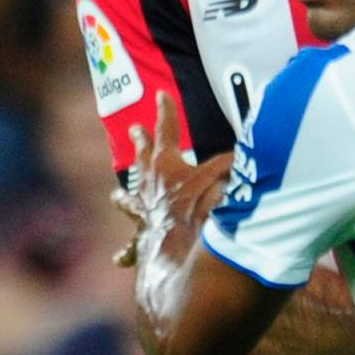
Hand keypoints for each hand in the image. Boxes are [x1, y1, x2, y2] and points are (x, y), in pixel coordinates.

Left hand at [113, 91, 227, 242]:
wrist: (176, 242)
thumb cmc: (194, 206)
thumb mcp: (216, 178)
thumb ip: (226, 165)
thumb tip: (238, 157)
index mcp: (166, 162)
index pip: (166, 129)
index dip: (166, 111)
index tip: (161, 95)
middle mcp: (149, 179)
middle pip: (143, 154)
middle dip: (141, 140)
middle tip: (134, 129)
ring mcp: (143, 203)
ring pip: (132, 191)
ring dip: (126, 193)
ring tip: (116, 195)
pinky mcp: (143, 228)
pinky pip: (133, 241)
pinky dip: (126, 250)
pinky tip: (118, 259)